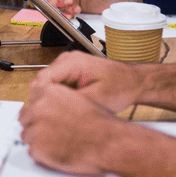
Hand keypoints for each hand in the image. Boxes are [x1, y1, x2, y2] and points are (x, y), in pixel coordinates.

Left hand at [19, 82, 123, 176]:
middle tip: (50, 131)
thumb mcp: (76, 98)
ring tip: (57, 142)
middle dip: (35, 124)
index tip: (44, 116)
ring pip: (27, 134)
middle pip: (25, 117)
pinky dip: (42, 153)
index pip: (31, 100)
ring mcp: (36, 128)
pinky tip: (57, 151)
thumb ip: (55, 99)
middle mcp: (38, 108)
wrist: (109, 143)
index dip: (39, 110)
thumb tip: (43, 104)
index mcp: (47, 92)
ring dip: (38, 139)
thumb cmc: (99, 123)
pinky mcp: (37, 147)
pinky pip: (32, 150)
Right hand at [31, 52, 146, 113]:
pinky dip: (60, 95)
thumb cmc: (122, 87)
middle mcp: (67, 59)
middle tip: (55, 116)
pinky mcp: (70, 70)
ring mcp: (67, 64)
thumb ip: (73, 101)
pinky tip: (70, 106)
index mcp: (72, 62)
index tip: (46, 113)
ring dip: (53, 97)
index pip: (43, 78)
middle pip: (43, 81)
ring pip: (48, 83)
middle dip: (46, 99)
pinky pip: (56, 83)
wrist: (134, 81)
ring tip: (65, 112)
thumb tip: (52, 108)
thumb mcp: (98, 99)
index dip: (41, 98)